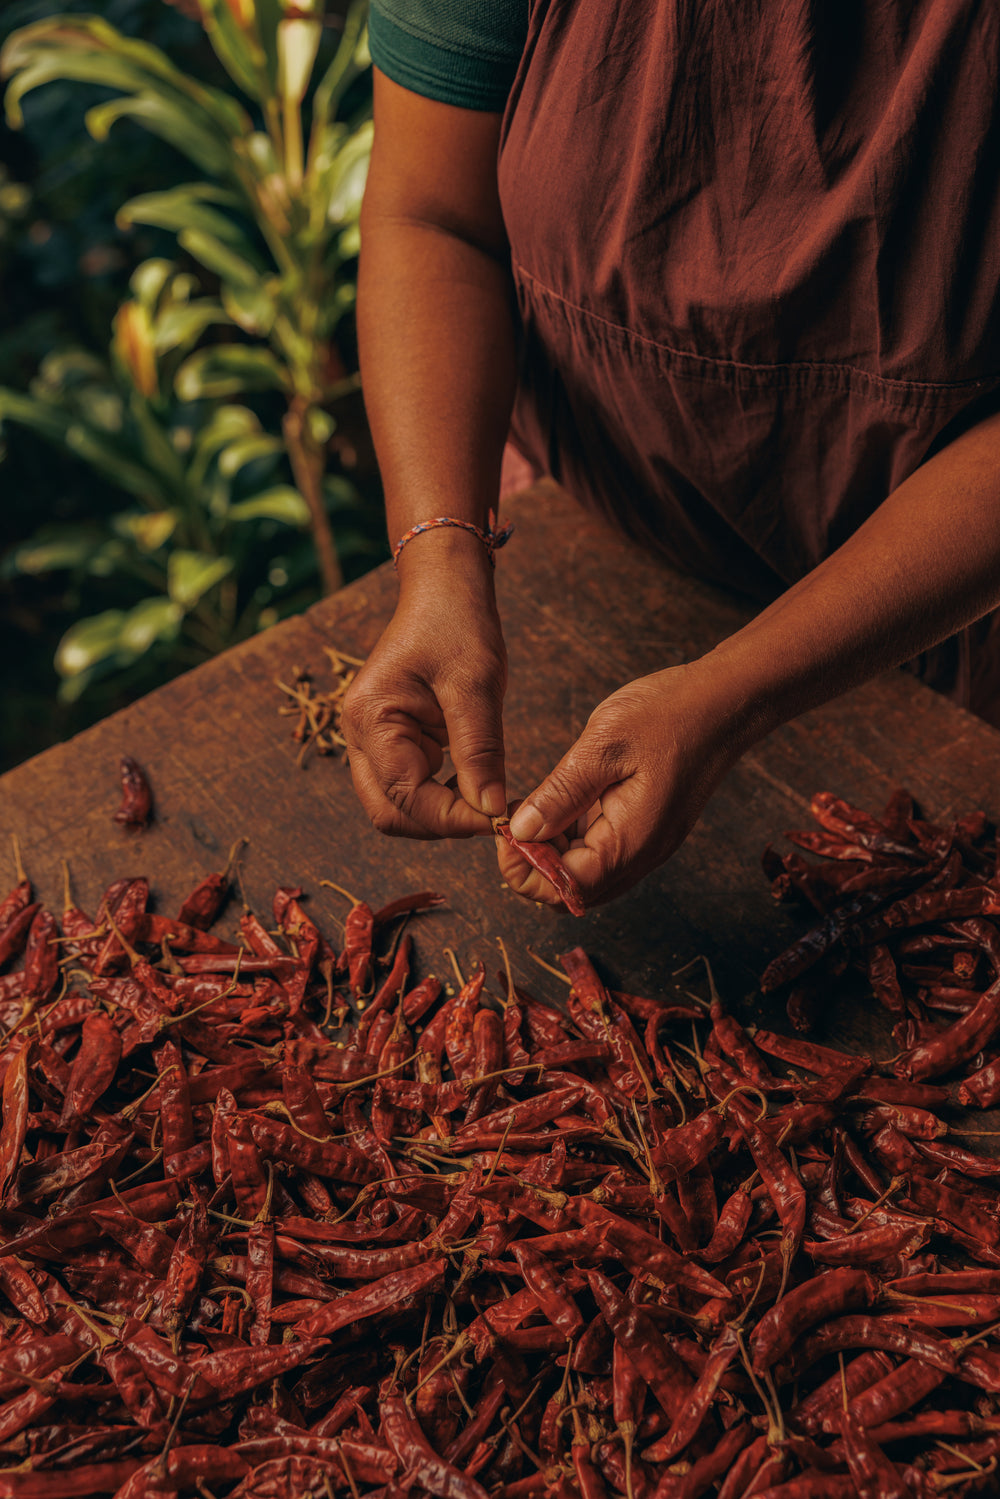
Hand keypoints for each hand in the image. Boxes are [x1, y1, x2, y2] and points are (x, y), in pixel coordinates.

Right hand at [343, 544, 507, 838]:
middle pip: (389, 812)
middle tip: (491, 817)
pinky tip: (476, 785)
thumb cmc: (457, 622)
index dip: (451, 818)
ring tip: (488, 801)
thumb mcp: (475, 685)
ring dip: (440, 813)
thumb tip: (490, 811)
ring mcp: (371, 739)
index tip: (498, 819)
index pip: (404, 796)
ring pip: (398, 805)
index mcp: (370, 719)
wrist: (444, 586)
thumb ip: (479, 751)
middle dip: (440, 824)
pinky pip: (411, 784)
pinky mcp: (392, 740)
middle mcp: (359, 735)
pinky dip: (441, 796)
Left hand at [498, 662, 744, 905]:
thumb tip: (521, 833)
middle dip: (535, 866)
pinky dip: (574, 839)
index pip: (565, 888)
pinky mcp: (648, 828)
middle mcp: (642, 854)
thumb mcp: (603, 745)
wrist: (727, 700)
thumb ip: (561, 794)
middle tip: (514, 822)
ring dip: (554, 853)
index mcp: (630, 841)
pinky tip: (561, 804)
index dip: (527, 870)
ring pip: (587, 874)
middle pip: (574, 892)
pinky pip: (603, 852)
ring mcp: (647, 844)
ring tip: (534, 809)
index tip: (506, 833)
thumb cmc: (670, 714)